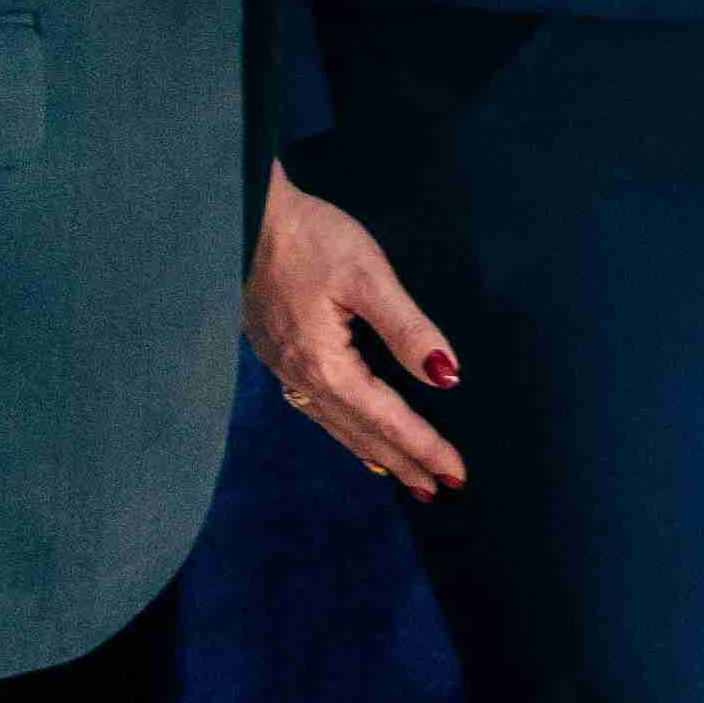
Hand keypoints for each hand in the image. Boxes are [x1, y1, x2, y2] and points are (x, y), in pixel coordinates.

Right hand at [244, 165, 465, 499]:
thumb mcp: (368, 276)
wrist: (246, 212)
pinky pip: (315, 407)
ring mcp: (283, 367)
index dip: (425, 446)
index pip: (387, 418)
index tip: (457, 473)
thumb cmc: (307, 236)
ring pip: (336, 425)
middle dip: (403, 461)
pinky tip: (349, 429)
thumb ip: (409, 329)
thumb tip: (447, 376)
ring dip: (373, 452)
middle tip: (439, 490)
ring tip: (402, 475)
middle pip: (361, 432)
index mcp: (326, 365)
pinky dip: (342, 429)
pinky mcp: (276, 350)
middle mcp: (301, 377)